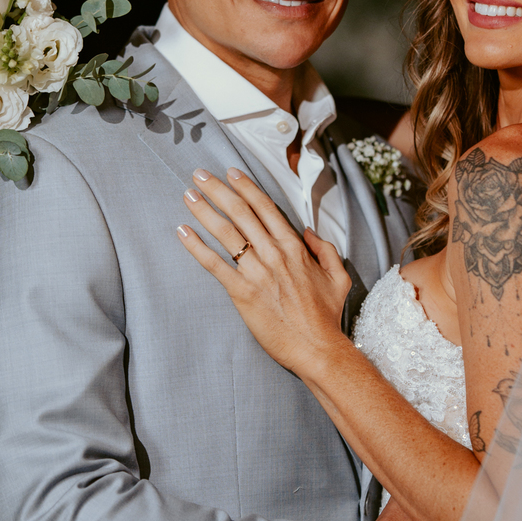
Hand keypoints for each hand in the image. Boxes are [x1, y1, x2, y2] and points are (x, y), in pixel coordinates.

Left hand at [177, 167, 350, 377]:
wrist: (317, 348)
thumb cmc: (326, 316)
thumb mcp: (338, 276)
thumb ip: (326, 250)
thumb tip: (308, 231)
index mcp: (295, 247)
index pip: (265, 207)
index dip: (246, 187)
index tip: (231, 172)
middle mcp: (274, 254)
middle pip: (241, 212)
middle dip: (218, 189)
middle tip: (199, 174)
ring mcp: (257, 272)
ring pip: (226, 233)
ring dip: (204, 210)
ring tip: (188, 195)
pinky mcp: (242, 293)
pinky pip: (214, 264)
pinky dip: (197, 246)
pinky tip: (183, 231)